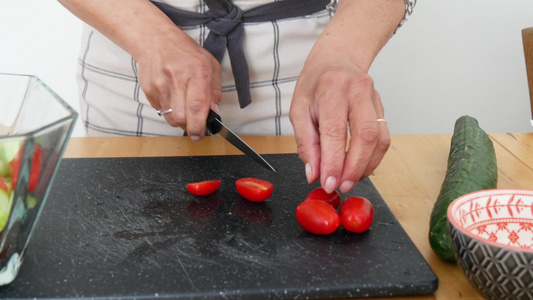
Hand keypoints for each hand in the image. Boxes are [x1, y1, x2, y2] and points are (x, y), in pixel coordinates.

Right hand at [136, 27, 222, 138]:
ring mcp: (160, 84)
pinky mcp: (148, 89)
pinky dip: (168, 111)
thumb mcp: (210, 65)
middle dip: (189, 126)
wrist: (155, 40)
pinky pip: (160, 111)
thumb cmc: (186, 52)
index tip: (201, 134)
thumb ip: (214, 92)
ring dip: (179, 120)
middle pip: (181, 117)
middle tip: (194, 124)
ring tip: (184, 109)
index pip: (197, 106)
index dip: (199, 125)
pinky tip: (172, 98)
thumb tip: (214, 114)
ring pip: (170, 117)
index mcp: (197, 71)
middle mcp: (177, 78)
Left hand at [290, 45, 390, 193]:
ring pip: (379, 138)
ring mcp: (374, 98)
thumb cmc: (315, 84)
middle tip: (342, 185)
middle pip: (365, 135)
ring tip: (350, 180)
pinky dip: (373, 158)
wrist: (337, 59)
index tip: (328, 182)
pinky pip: (384, 137)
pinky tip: (360, 167)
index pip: (334, 131)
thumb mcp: (299, 109)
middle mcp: (357, 90)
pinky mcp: (382, 108)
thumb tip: (314, 173)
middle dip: (354, 167)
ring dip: (366, 165)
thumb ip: (306, 143)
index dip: (333, 161)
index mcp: (332, 88)